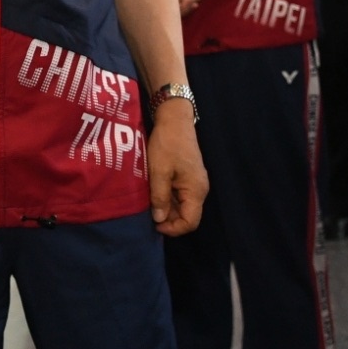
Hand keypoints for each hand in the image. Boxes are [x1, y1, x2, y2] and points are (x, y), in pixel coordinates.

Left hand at [146, 103, 205, 235]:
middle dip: (168, 219)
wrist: (175, 119)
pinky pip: (180, 195)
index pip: (190, 222)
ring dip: (167, 208)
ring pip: (182, 205)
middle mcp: (199, 190)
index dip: (173, 229)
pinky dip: (168, 198)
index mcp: (196, 191)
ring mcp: (194, 182)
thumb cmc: (167, 144)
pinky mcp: (188, 176)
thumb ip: (159, 197)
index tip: (154, 224)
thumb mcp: (159, 171)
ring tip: (149, 204)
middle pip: (187, 215)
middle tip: (148, 213)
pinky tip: (154, 193)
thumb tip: (159, 219)